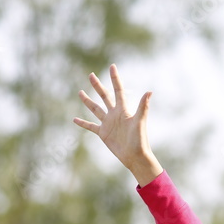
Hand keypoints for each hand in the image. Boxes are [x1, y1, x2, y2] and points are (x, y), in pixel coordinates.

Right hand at [74, 64, 163, 185]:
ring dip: (88, 101)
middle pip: (104, 96)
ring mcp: (108, 123)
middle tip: (91, 75)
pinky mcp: (103, 133)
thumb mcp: (139, 122)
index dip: (115, 79)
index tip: (112, 66)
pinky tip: (74, 119)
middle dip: (98, 86)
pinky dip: (82, 123)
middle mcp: (115, 114)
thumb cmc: (140, 140)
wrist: (135, 156)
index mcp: (123, 110)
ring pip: (96, 109)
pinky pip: (90, 126)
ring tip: (80, 92)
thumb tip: (149, 91)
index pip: (118, 90)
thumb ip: (143, 106)